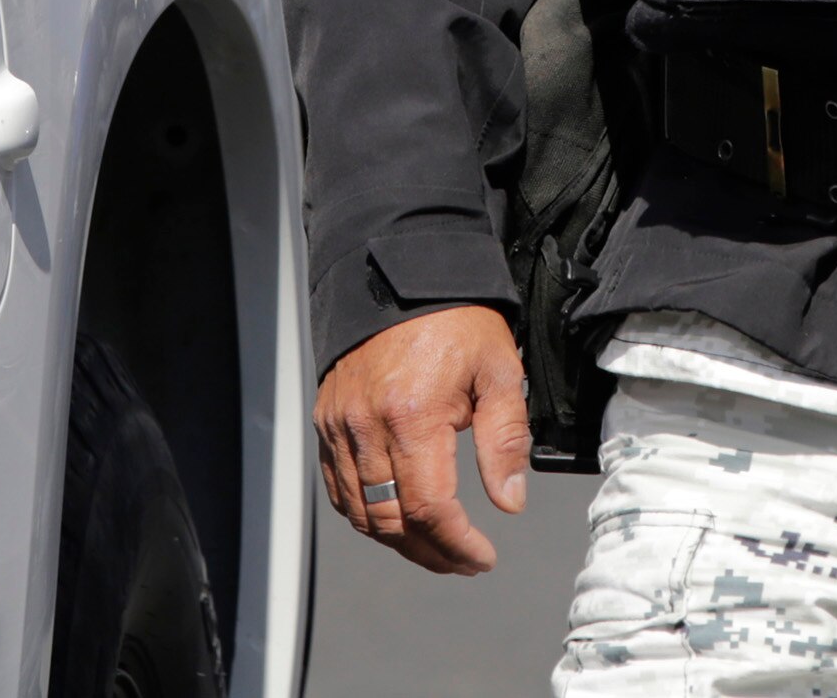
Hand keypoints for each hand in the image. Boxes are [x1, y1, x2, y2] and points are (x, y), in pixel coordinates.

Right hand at [313, 304, 529, 574]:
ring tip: (434, 546)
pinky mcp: (327, 420)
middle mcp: (367, 425)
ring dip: (397, 541)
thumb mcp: (499, 372)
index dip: (458, 545)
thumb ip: (505, 440)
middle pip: (390, 521)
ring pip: (359, 512)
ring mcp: (340, 425)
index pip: (429, 508)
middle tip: (462, 560)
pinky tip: (393, 518)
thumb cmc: (454, 319)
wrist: (401, 276)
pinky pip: (337, 487)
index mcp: (413, 415)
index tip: (481, 557)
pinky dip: (364, 513)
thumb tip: (509, 501)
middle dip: (430, 552)